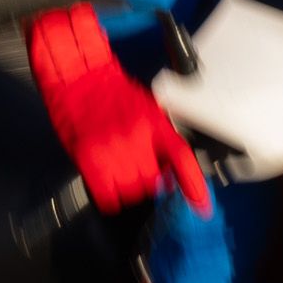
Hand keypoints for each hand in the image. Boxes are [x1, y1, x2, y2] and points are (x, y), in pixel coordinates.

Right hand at [41, 52, 210, 215]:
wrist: (80, 77)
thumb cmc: (112, 93)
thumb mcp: (147, 111)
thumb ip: (160, 141)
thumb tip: (169, 174)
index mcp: (156, 124)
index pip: (182, 159)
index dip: (195, 186)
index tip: (202, 206)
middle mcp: (137, 137)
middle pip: (153, 182)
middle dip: (148, 181)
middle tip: (137, 169)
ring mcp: (113, 149)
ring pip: (130, 191)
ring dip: (127, 187)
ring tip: (118, 170)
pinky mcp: (89, 158)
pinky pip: (106, 195)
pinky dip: (109, 196)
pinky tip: (106, 184)